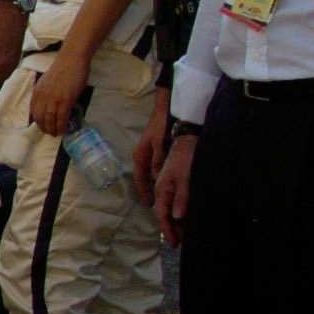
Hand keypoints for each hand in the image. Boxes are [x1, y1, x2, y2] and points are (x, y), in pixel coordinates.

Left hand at [28, 49, 89, 136]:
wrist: (72, 59)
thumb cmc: (63, 68)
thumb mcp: (47, 82)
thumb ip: (45, 94)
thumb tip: (50, 107)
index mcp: (37, 92)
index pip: (33, 111)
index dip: (38, 121)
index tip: (42, 126)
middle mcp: (42, 97)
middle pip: (40, 118)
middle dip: (44, 128)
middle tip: (50, 133)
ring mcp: (53, 99)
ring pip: (50, 120)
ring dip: (53, 129)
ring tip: (57, 133)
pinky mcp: (65, 100)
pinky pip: (62, 118)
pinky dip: (62, 126)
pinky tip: (64, 130)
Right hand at [132, 86, 170, 204]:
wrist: (168, 108)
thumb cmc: (162, 126)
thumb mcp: (160, 144)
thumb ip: (158, 161)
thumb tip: (156, 178)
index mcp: (140, 157)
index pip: (140, 179)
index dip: (145, 192)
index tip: (151, 205)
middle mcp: (144, 157)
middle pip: (146, 179)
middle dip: (153, 191)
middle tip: (162, 203)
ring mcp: (152, 154)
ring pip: (154, 174)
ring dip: (159, 184)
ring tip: (168, 196)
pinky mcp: (160, 151)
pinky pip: (160, 168)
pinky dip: (164, 176)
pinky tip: (173, 180)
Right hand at [153, 135, 194, 246]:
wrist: (187, 140)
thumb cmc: (185, 158)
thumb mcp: (184, 179)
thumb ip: (181, 198)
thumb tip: (177, 217)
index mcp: (162, 190)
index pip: (162, 215)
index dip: (168, 230)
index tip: (174, 243)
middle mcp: (163, 190)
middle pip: (165, 214)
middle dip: (172, 228)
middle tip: (182, 241)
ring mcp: (169, 186)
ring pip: (171, 208)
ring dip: (177, 221)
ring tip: (186, 232)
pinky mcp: (177, 183)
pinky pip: (177, 201)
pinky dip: (181, 211)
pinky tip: (189, 216)